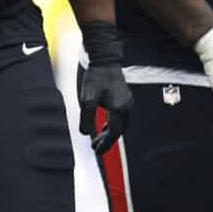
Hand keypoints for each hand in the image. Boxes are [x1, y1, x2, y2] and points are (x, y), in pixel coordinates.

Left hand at [78, 21, 132, 153]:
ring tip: (97, 139)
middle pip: (118, 131)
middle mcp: (127, 107)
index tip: (96, 152)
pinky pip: (120, 117)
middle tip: (95, 148)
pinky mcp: (125, 98)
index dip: (105, 144)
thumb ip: (86, 117)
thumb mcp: (87, 98)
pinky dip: (112, 124)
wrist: (105, 59)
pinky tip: (103, 126)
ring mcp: (127, 102)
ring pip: (120, 124)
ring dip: (109, 133)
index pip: (113, 134)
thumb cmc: (96, 77)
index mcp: (119, 109)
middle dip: (106, 140)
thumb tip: (85, 133)